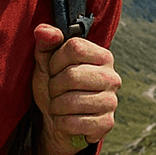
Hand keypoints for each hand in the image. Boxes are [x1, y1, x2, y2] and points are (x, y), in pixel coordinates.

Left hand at [31, 24, 119, 154]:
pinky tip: (66, 120)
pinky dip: (62, 123)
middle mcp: (112, 77)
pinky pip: (74, 123)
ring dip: (56, 106)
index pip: (75, 48)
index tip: (53, 70)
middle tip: (54, 91)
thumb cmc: (55, 85)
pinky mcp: (107, 124)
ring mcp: (112, 101)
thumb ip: (45, 43)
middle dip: (53, 86)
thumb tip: (43, 30)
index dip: (56, 61)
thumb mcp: (46, 62)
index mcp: (102, 56)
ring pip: (72, 102)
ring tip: (59, 105)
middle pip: (72, 76)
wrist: (57, 120)